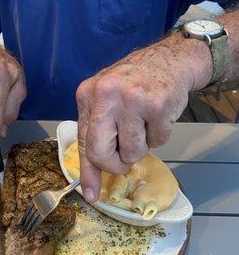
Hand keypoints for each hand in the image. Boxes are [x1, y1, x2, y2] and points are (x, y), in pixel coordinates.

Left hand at [76, 34, 201, 202]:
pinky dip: (160, 136)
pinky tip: (158, 115)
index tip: (91, 195)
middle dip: (116, 164)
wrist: (171, 60)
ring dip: (142, 147)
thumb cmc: (135, 86)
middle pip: (101, 153)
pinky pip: (157, 142)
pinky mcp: (157, 105)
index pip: (84, 143)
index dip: (88, 172)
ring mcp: (132, 100)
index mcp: (87, 96)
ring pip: (132, 152)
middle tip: (126, 157)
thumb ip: (97, 137)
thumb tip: (90, 188)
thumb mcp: (107, 104)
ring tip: (144, 123)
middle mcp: (105, 95)